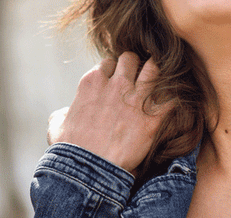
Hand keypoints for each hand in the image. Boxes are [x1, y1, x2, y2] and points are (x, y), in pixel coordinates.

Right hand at [47, 52, 169, 174]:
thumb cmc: (70, 150)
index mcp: (92, 83)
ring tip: (158, 81)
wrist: (88, 170)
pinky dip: (173, 98)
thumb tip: (64, 113)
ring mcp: (136, 98)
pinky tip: (172, 102)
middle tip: (139, 77)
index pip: (108, 62)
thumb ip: (62, 114)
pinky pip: (171, 97)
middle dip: (135, 65)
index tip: (117, 80)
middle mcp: (115, 85)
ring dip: (156, 73)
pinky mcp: (153, 117)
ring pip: (154, 68)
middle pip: (131, 59)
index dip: (114, 71)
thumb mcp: (57, 127)